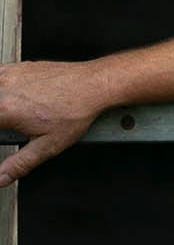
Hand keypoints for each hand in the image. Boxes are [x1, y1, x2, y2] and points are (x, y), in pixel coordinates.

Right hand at [0, 60, 110, 186]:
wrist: (94, 85)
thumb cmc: (76, 110)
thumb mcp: (48, 145)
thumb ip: (19, 164)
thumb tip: (1, 178)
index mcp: (4, 109)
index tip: (4, 135)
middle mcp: (3, 88)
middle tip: (8, 127)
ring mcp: (9, 74)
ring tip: (11, 115)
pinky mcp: (17, 66)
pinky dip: (1, 89)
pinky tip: (11, 99)